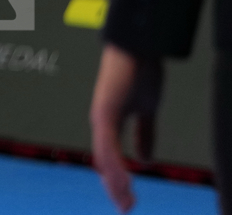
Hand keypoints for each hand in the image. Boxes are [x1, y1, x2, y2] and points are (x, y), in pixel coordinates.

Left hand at [89, 43, 163, 212]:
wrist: (140, 48)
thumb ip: (145, 133)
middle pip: (104, 160)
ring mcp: (100, 115)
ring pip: (103, 155)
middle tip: (125, 207)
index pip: (111, 157)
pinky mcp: (105, 109)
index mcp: (110, 123)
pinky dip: (113, 160)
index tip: (127, 199)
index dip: (118, 178)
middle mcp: (101, 121)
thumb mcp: (147, 110)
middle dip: (114, 185)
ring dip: (113, 178)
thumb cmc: (140, 74)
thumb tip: (145, 160)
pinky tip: (119, 176)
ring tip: (123, 198)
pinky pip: (107, 141)